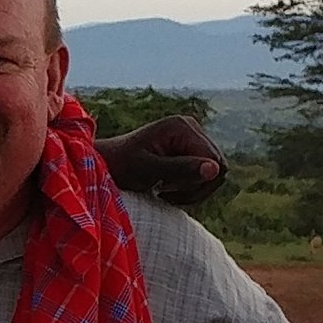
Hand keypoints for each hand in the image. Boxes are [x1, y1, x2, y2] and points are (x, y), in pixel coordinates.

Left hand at [105, 115, 226, 206]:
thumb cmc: (120, 166)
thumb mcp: (148, 170)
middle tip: (166, 195)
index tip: (169, 192)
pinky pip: (203, 175)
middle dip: (195, 187)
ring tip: (164, 193)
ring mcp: (190, 138)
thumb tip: (214, 169)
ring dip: (191, 190)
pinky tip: (166, 190)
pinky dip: (188, 189)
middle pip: (218, 168)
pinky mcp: (187, 150)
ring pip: (212, 174)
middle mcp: (191, 127)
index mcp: (182, 127)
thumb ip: (181, 169)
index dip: (199, 183)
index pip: (215, 162)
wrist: (104, 164)